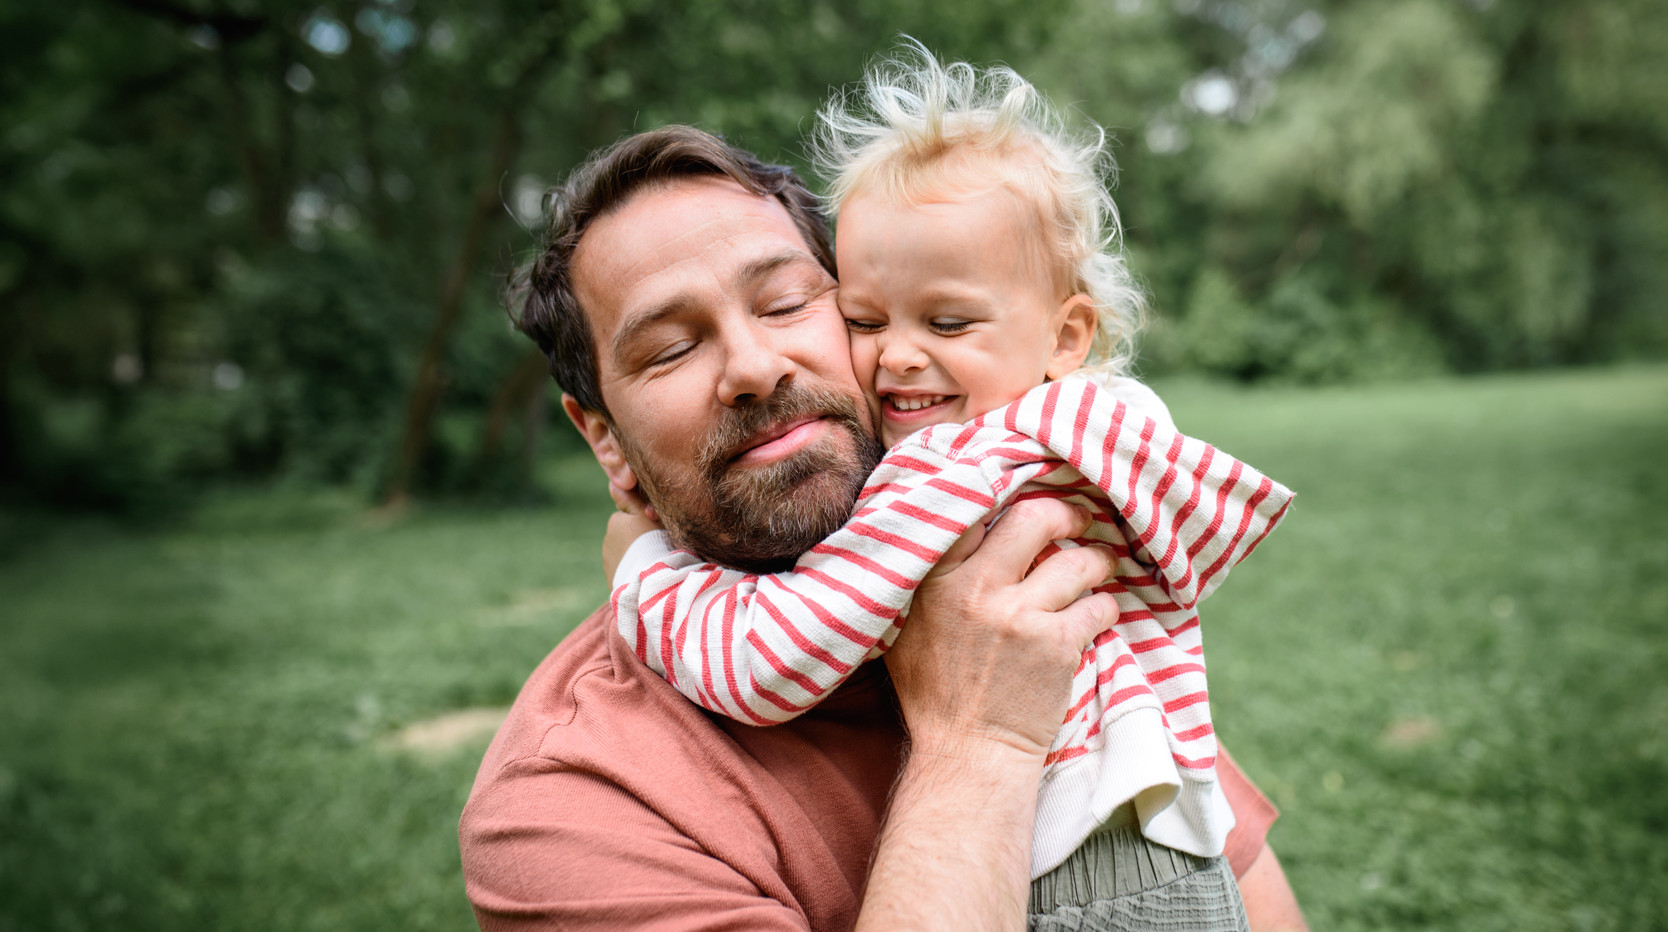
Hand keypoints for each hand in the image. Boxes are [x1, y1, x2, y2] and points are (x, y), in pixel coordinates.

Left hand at [602, 482, 662, 579]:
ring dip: (641, 558)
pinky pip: (629, 574)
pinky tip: (650, 578)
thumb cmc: (654, 543)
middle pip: (630, 536)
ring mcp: (610, 564)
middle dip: (643, 541)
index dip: (649, 522)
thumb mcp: (645, 514)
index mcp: (615, 522)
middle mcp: (608, 542)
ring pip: (629, 556)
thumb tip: (612, 483)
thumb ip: (631, 498)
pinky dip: (638, 574)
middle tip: (663, 547)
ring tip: (658, 564)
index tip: (661, 529)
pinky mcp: (614, 583)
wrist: (651, 582)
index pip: (633, 517)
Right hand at [886, 498, 1117, 761]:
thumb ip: (922, 578)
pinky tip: (1100, 611)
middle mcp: (978, 591)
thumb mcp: (904, 627)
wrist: (969, 753)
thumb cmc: (934, 691)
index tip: (1020, 493)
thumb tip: (944, 529)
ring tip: (1100, 563)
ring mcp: (1020, 617)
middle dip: (1064, 514)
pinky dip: (1106, 606)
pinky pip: (1099, 605)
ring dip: (1097, 560)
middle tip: (1076, 520)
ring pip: (1078, 561)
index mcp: (935, 581)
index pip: (971, 509)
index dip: (1001, 491)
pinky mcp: (1057, 646)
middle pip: (1035, 518)